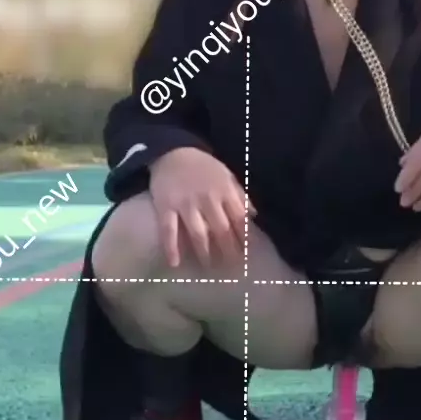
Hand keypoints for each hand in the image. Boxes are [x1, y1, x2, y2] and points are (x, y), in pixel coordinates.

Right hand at [149, 147, 254, 267]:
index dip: (244, 237)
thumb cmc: (203, 166)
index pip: (239, 218)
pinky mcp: (166, 207)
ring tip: (209, 268)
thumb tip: (254, 215)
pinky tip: (174, 263)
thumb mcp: (226, 175)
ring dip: (205, 253)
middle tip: (231, 267)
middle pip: (221, 230)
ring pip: (198, 233)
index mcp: (224, 191)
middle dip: (228, 250)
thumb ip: (240, 195)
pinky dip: (171, 247)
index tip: (248, 253)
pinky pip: (169, 230)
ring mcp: (185, 204)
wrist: (172, 151)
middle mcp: (207, 199)